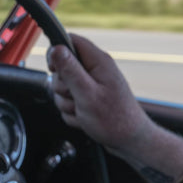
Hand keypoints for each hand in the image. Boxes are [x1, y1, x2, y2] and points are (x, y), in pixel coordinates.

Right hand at [47, 34, 154, 154]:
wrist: (129, 141)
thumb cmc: (114, 120)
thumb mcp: (87, 94)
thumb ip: (70, 71)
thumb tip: (56, 49)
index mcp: (98, 62)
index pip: (71, 41)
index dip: (57, 51)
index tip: (53, 68)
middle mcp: (96, 70)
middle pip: (62, 68)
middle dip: (63, 86)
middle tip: (76, 98)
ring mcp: (92, 85)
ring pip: (63, 88)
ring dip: (67, 103)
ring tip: (84, 111)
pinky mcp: (89, 98)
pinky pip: (68, 102)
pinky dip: (72, 112)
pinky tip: (85, 118)